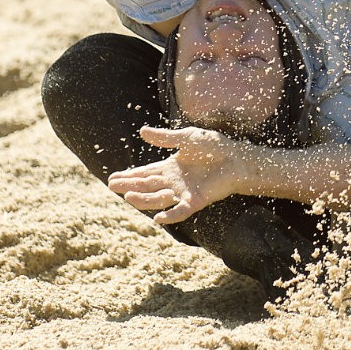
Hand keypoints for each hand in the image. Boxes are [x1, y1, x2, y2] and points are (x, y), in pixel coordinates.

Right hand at [106, 126, 254, 224]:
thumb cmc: (215, 146)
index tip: (113, 178)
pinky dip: (170, 216)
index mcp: (170, 167)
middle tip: (112, 186)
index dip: (130, 176)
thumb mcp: (187, 138)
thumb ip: (165, 138)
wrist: (238, 157)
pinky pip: (181, 211)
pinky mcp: (197, 200)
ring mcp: (184, 192)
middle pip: (147, 186)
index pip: (146, 173)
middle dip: (130, 186)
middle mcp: (174, 182)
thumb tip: (142, 131)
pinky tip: (158, 218)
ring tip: (128, 196)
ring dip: (143, 199)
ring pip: (158, 198)